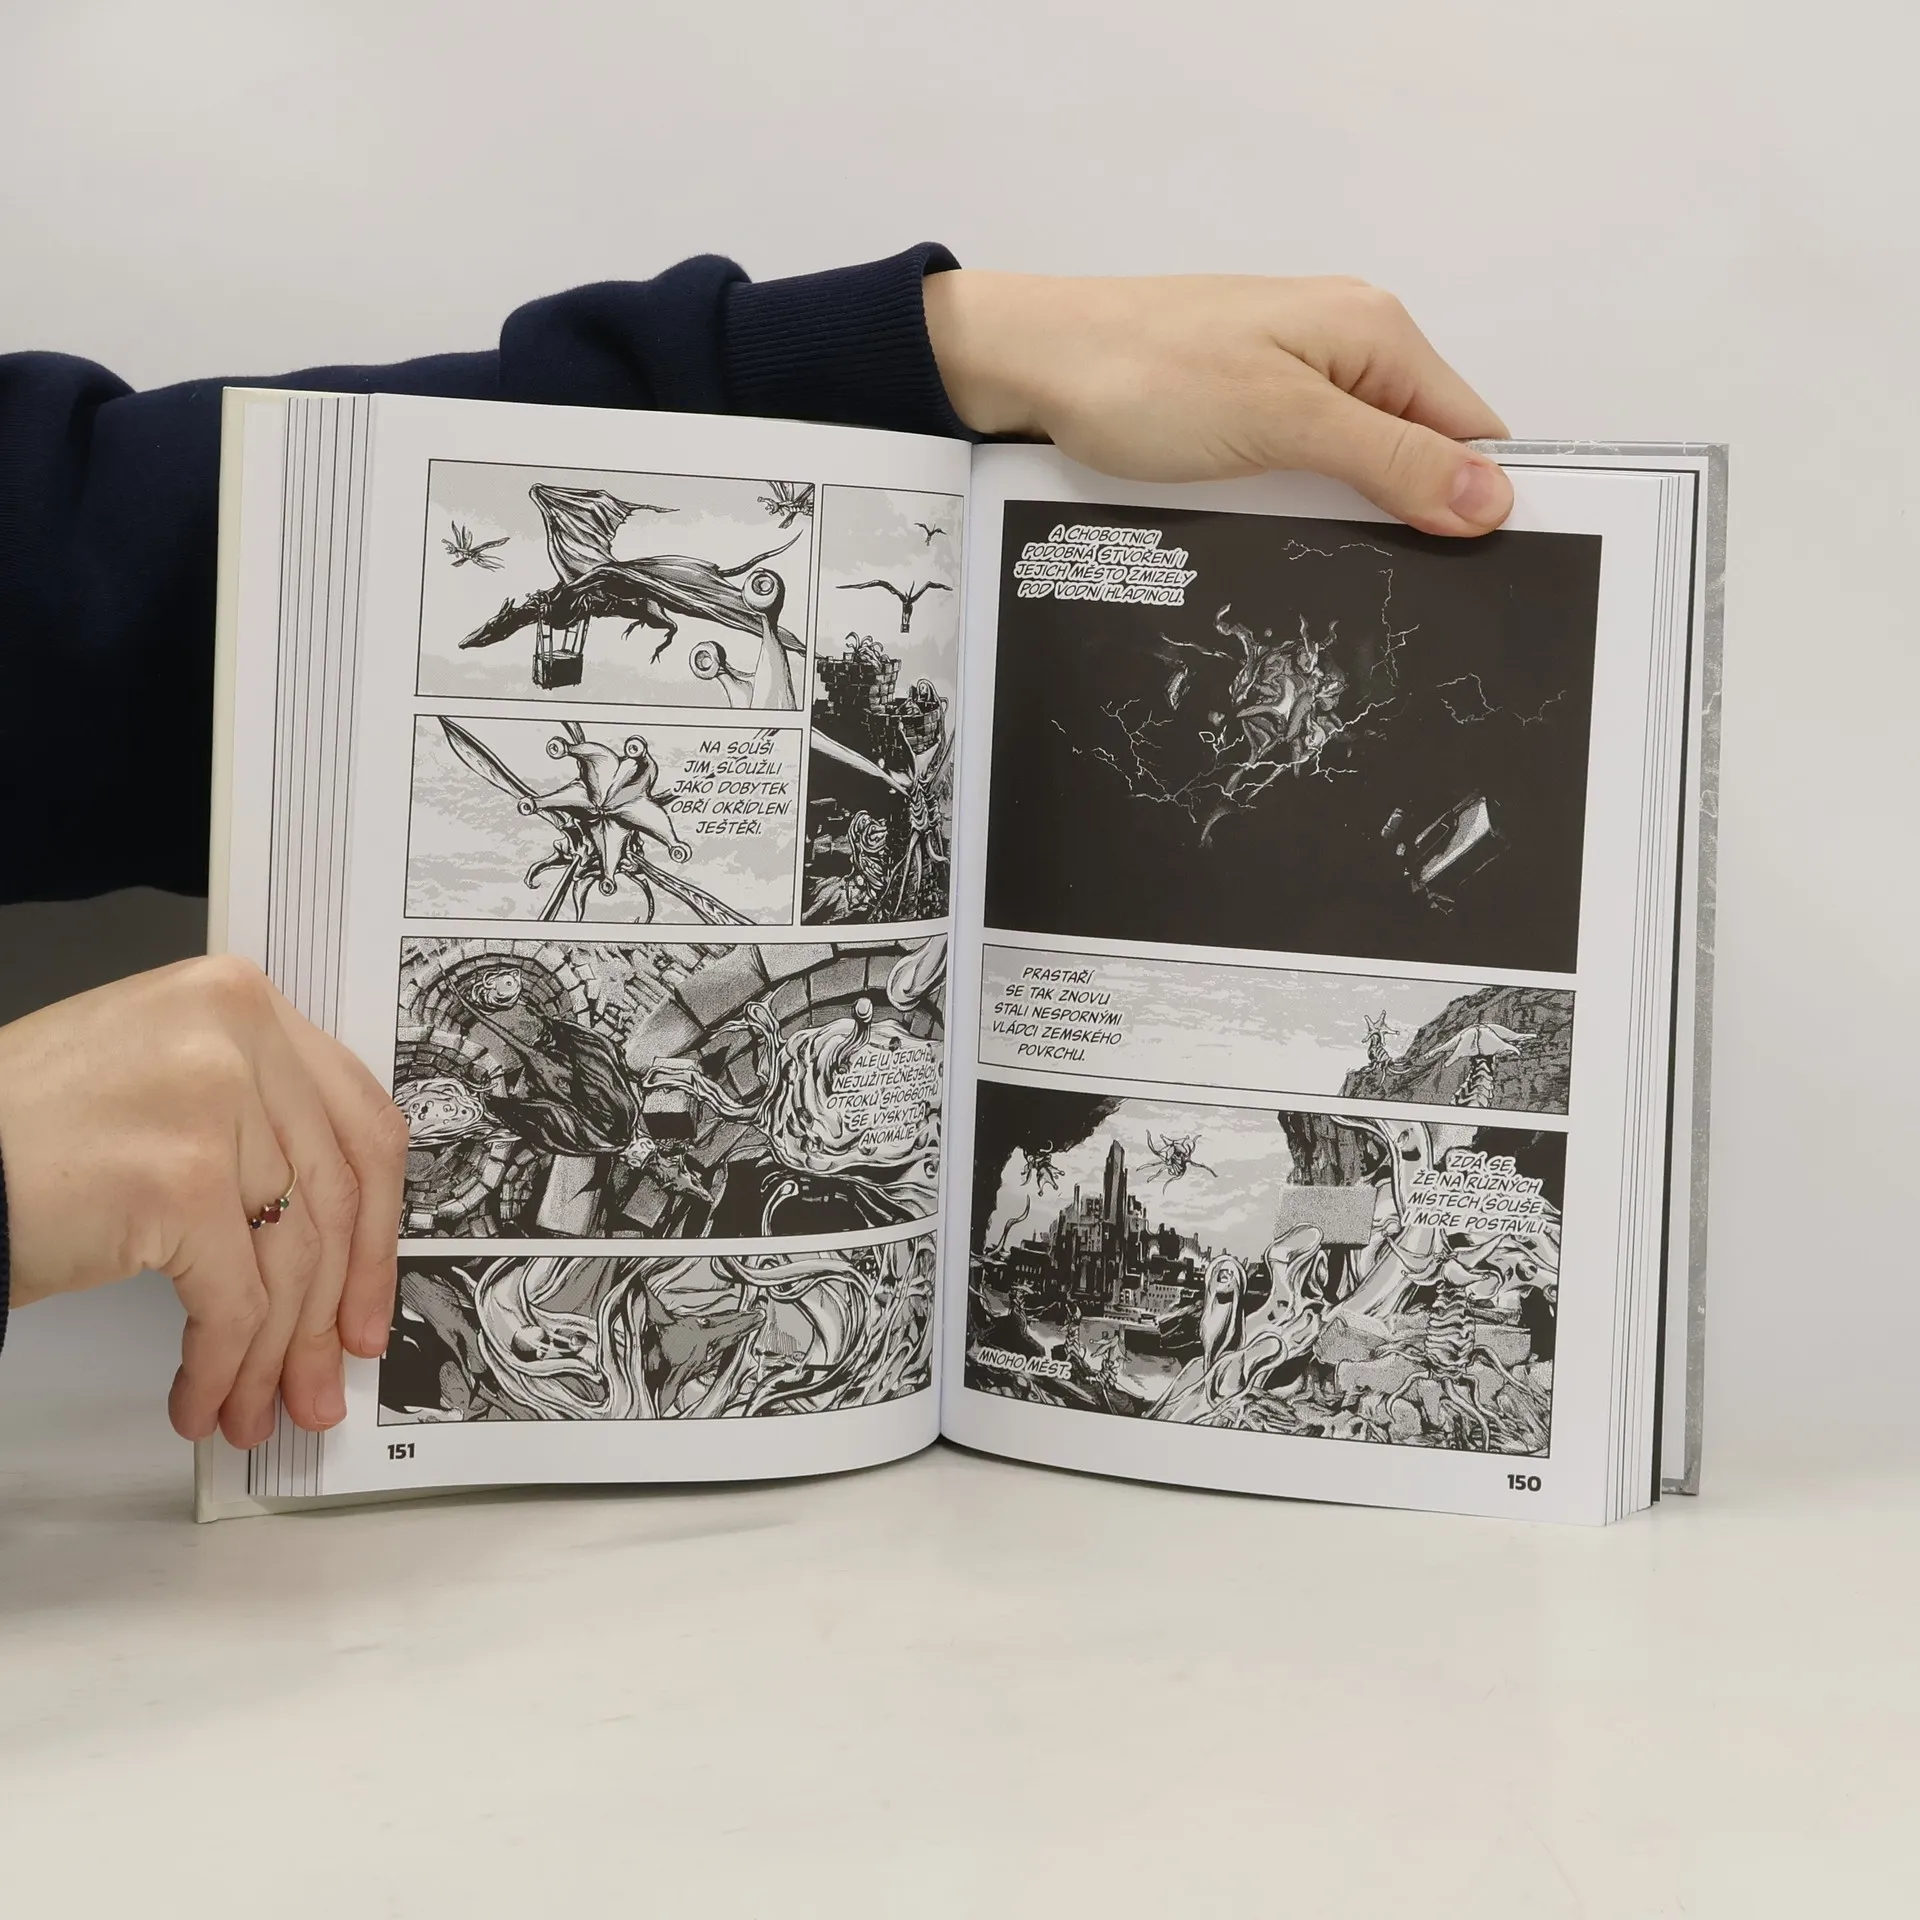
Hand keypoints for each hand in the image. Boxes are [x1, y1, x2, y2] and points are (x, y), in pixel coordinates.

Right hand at [0, 956, 408, 1445]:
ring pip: (289, 1258)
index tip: (370, 1300)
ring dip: (275, 1354)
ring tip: (259, 1409)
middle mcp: (237, 1034)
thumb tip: (338, 1250)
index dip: (378, 1227)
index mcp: (243, 1000)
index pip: (359, 1123)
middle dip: (331, 1309)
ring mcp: (210, 1103)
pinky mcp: (175, 1181)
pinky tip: (204, 1399)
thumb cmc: (22, 1134)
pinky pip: (232, 1301)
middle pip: (333, 1197)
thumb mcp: (167, 1086)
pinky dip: (223, 1364)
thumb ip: (258, 1128)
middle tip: (326, 1379)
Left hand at [923, 271, 1512, 536]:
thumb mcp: (1284, 424)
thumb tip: (1491, 498)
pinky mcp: (1248, 407)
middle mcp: (1346, 345)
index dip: (1476, 503)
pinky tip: (1283, 540)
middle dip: (1413, 518)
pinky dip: (1302, 505)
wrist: (1028, 363)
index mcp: (1376, 333)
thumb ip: (1390, 460)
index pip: (1470, 430)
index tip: (1470, 577)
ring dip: (1351, 518)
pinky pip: (1306, 467)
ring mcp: (1293, 375)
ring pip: (1359, 466)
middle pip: (1419, 451)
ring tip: (1331, 570)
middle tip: (1394, 592)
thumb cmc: (1144, 376)